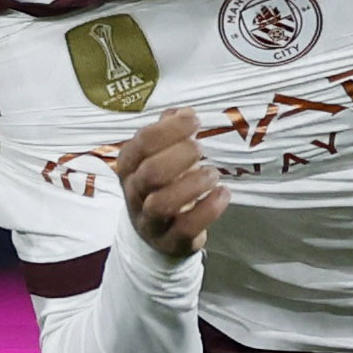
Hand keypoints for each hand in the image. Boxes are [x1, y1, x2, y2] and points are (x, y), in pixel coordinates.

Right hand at [116, 107, 228, 260]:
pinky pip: (184, 228)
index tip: (194, 120)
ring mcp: (149, 220)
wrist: (156, 237)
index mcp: (129, 166)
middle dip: (180, 155)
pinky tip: (223, 194)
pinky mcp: (169, 241)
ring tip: (212, 174)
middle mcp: (134, 193)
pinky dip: (208, 209)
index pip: (142, 142)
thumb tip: (183, 111)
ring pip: (161, 204)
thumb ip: (168, 133)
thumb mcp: (159, 157)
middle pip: (150, 172)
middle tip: (200, 149)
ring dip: (191, 185)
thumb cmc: (162, 187)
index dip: (169, 129)